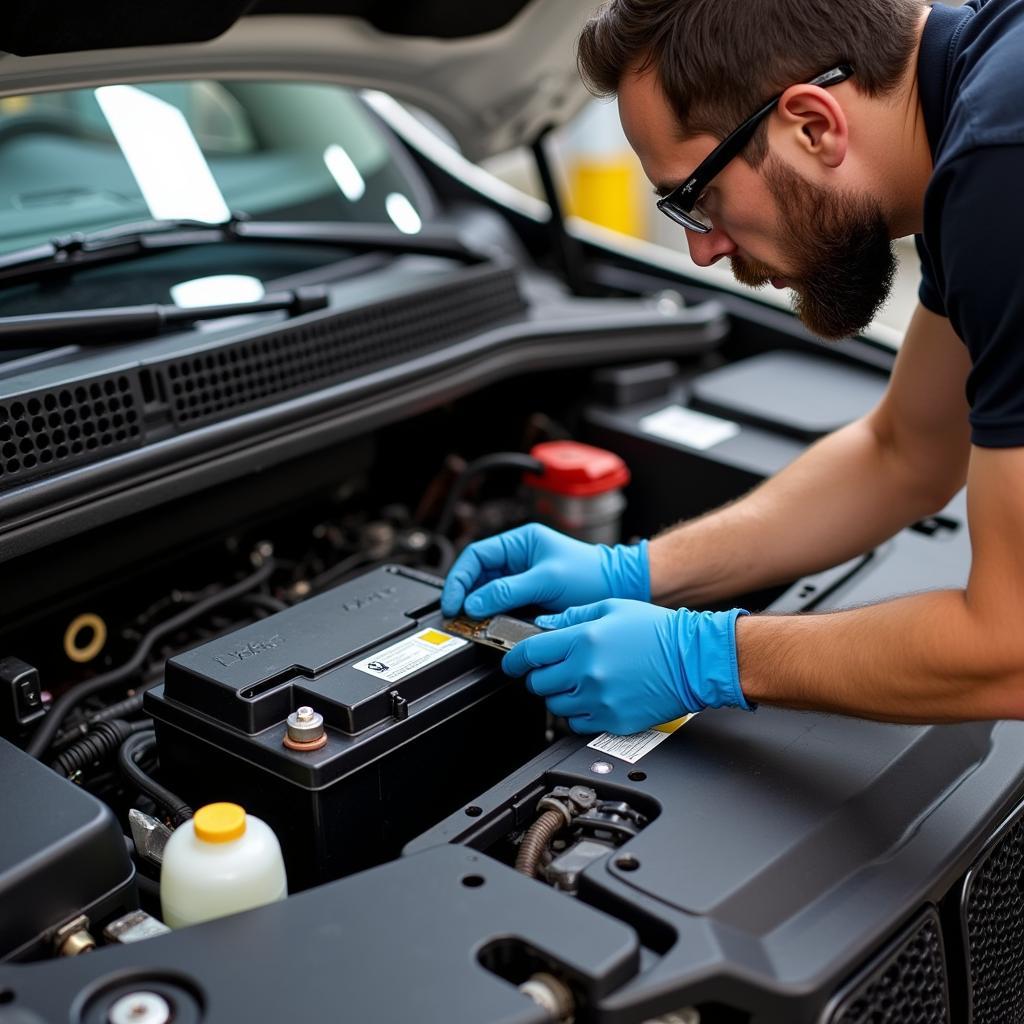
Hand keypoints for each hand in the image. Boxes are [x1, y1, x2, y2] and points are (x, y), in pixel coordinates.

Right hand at [440, 523, 648, 618]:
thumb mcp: (548, 579)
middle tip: (456, 617)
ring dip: (479, 611)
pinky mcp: (530, 602)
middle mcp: (517, 560)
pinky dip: (495, 620)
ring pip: (488, 596)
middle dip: (464, 596)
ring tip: (472, 625)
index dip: (459, 578)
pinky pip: (504, 610)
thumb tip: (474, 603)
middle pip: (477, 577)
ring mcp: (523, 582)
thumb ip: (509, 590)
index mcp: (519, 543)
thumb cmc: (592, 575)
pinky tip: (492, 629)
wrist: (620, 589)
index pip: (476, 556)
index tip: (453, 601)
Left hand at [501, 599, 750, 733]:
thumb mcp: (611, 608)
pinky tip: (593, 699)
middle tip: (553, 670)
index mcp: (583, 639)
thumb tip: (544, 625)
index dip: (514, 660)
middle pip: (538, 683)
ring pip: (555, 706)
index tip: (512, 664)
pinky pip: (577, 724)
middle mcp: (587, 671)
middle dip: (540, 676)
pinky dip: (578, 715)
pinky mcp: (613, 721)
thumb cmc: (658, 632)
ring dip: (559, 695)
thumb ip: (572, 615)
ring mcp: (599, 699)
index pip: (530, 654)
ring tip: (578, 683)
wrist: (694, 659)